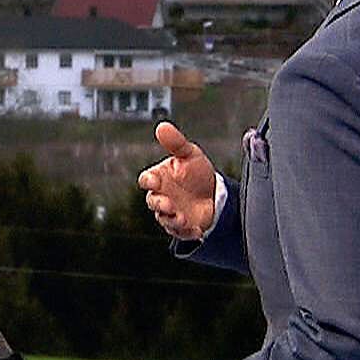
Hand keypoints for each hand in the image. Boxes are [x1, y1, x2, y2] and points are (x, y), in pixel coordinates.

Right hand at [137, 122, 216, 240]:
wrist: (214, 193)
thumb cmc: (196, 172)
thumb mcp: (189, 154)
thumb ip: (176, 142)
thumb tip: (162, 125)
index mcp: (158, 178)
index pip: (146, 180)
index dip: (148, 181)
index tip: (155, 181)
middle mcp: (160, 196)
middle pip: (152, 202)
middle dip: (160, 204)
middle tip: (170, 204)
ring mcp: (170, 213)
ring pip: (164, 219)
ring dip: (172, 220)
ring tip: (183, 219)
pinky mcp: (181, 227)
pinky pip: (179, 233)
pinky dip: (187, 233)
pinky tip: (197, 230)